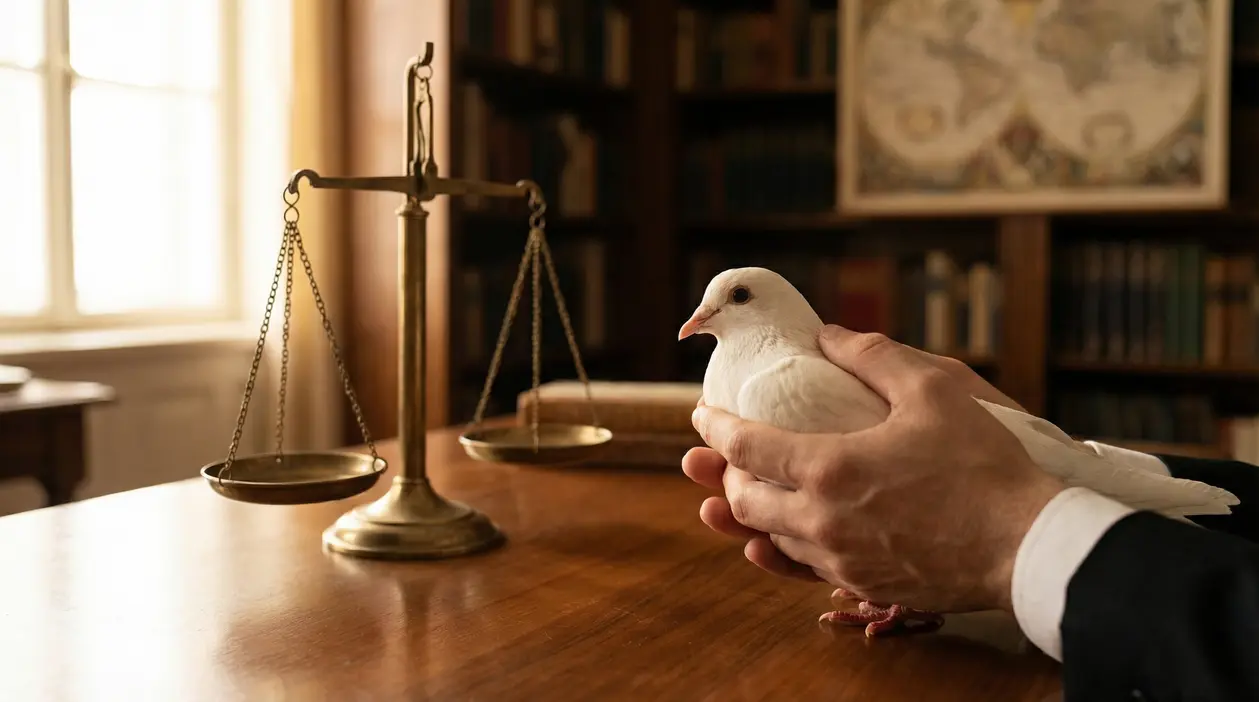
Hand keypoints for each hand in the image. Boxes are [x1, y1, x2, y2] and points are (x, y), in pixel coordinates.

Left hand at [682, 326, 1064, 613]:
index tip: (701, 415)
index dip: (716, 428)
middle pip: (744, 501)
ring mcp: (840, 559)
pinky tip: (783, 535)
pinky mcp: (863, 583)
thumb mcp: (934, 389)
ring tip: (743, 492)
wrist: (1028, 546)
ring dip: (749, 514)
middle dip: (723, 475)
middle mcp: (821, 521)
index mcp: (829, 469)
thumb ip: (875, 357)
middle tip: (718, 456)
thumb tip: (829, 335)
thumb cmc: (984, 466)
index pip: (746, 447)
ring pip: (770, 539)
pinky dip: (783, 547)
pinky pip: (804, 568)